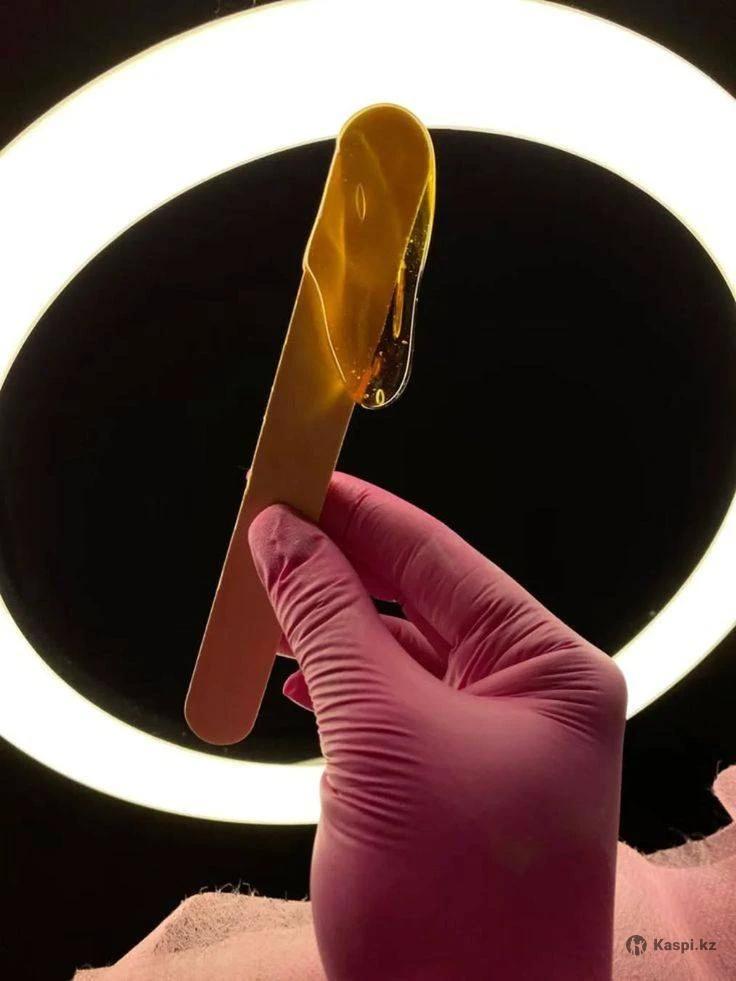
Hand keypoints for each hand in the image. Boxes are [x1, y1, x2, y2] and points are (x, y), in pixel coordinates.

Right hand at [248, 472, 626, 980]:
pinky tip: (299, 676)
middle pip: (420, 598)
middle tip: (266, 529)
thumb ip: (329, 621)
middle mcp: (533, 696)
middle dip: (338, 565)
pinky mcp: (454, 783)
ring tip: (265, 598)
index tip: (295, 478)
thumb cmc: (456, 916)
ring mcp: (496, 742)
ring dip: (329, 624)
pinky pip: (392, 703)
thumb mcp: (380, 737)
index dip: (358, 512)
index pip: (439, 557)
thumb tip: (287, 537)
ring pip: (399, 649)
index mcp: (551, 669)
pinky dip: (338, 683)